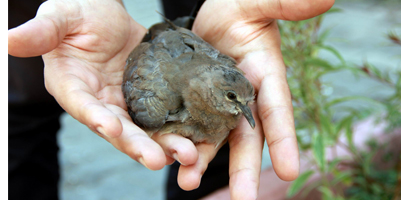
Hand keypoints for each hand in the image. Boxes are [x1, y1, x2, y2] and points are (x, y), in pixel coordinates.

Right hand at [8, 0, 201, 170]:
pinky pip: (163, 116)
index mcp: (74, 87)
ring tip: (186, 156)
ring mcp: (125, 102)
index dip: (96, 118)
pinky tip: (196, 139)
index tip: (112, 128)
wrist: (107, 15)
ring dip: (163, 144)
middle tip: (157, 160)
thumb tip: (7, 40)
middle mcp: (100, 102)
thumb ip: (41, 31)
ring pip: (144, 129)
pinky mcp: (148, 97)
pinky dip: (177, 128)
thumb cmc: (79, 14)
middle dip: (137, 145)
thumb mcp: (60, 17)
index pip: (83, 106)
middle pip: (118, 129)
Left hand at [172, 0, 333, 197]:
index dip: (284, 139)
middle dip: (245, 169)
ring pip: (215, 140)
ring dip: (203, 163)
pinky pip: (190, 129)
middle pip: (247, 138)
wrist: (210, 16)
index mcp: (264, 77)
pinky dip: (183, 146)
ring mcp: (218, 104)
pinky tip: (171, 162)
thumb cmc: (238, 7)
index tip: (288, 171)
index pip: (277, 110)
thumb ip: (285, 5)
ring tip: (188, 183)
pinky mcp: (195, 104)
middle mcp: (244, 98)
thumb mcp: (257, 3)